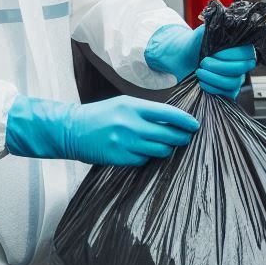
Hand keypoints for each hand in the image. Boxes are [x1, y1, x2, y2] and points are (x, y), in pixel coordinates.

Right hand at [6, 95, 199, 166]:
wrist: (70, 129)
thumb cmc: (100, 115)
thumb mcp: (123, 104)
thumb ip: (146, 111)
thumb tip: (172, 120)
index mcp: (133, 105)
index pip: (168, 114)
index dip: (185, 121)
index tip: (194, 125)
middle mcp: (130, 123)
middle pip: (168, 135)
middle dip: (181, 138)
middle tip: (185, 138)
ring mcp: (125, 142)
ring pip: (159, 150)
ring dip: (165, 149)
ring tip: (165, 146)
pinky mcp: (119, 157)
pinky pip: (144, 160)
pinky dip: (146, 157)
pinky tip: (142, 152)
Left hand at [145, 24, 255, 96]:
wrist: (182, 58)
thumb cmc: (194, 44)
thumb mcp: (203, 31)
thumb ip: (214, 25)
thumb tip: (225, 19)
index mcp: (240, 46)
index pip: (248, 52)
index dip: (231, 55)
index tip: (213, 53)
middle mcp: (242, 62)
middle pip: (242, 68)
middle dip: (219, 66)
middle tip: (203, 62)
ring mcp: (237, 77)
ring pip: (233, 82)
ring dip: (213, 78)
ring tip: (199, 72)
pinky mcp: (229, 91)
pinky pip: (228, 94)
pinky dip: (212, 88)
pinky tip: (202, 82)